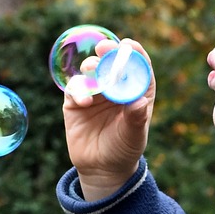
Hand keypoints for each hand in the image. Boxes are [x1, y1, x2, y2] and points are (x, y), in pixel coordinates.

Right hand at [63, 38, 155, 201]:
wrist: (101, 168)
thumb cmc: (124, 148)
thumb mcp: (134, 135)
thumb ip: (136, 118)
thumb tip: (139, 102)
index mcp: (136, 90)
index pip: (138, 66)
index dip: (133, 53)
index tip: (127, 45)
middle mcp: (115, 87)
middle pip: (112, 62)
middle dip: (108, 52)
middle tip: (104, 47)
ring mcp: (95, 92)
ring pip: (91, 70)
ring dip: (91, 66)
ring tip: (92, 70)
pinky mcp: (76, 101)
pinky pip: (74, 88)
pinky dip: (78, 90)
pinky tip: (84, 101)